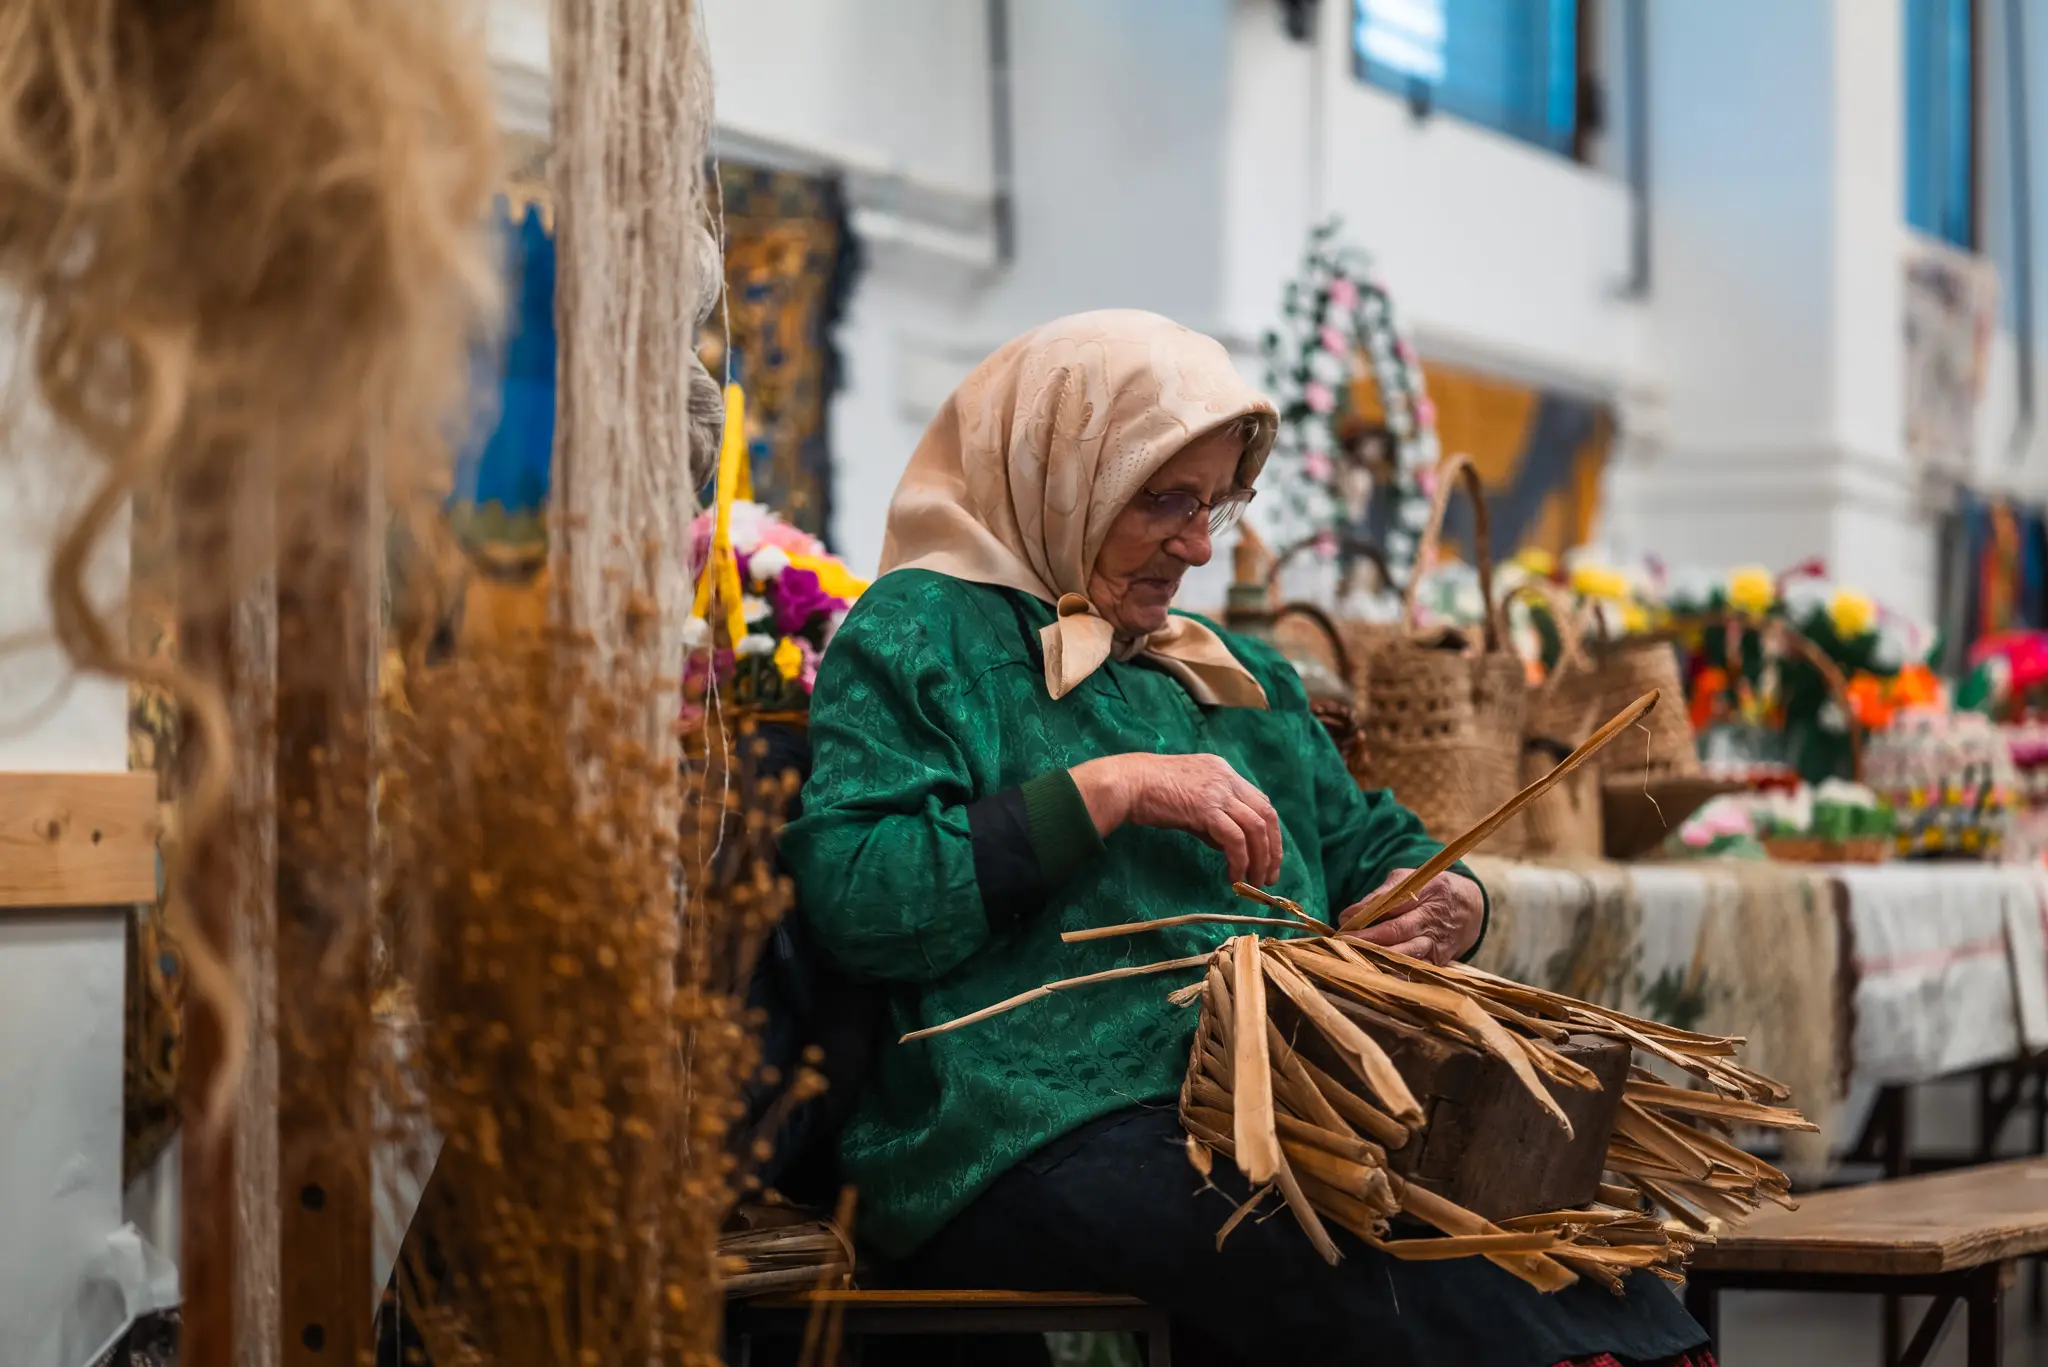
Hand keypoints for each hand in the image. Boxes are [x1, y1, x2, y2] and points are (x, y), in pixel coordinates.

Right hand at [1069, 753, 1282, 885]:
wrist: (1127, 782)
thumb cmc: (1149, 792)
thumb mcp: (1189, 800)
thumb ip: (1212, 819)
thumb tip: (1229, 846)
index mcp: (1224, 771)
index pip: (1261, 802)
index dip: (1270, 832)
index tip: (1267, 856)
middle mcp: (1227, 778)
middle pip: (1267, 815)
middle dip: (1272, 849)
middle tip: (1268, 876)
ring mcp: (1218, 792)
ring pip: (1256, 828)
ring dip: (1260, 859)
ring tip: (1255, 882)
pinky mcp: (1207, 808)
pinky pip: (1235, 839)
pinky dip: (1240, 860)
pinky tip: (1233, 876)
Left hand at [1341, 869, 1482, 964]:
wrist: (1469, 908)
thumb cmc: (1430, 890)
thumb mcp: (1410, 879)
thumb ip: (1381, 895)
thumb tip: (1350, 915)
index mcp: (1429, 892)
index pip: (1393, 903)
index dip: (1367, 913)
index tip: (1344, 920)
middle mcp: (1433, 919)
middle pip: (1396, 932)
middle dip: (1366, 939)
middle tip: (1342, 942)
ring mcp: (1437, 943)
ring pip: (1404, 955)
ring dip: (1376, 958)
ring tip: (1352, 958)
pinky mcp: (1437, 962)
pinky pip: (1413, 971)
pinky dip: (1392, 974)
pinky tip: (1371, 974)